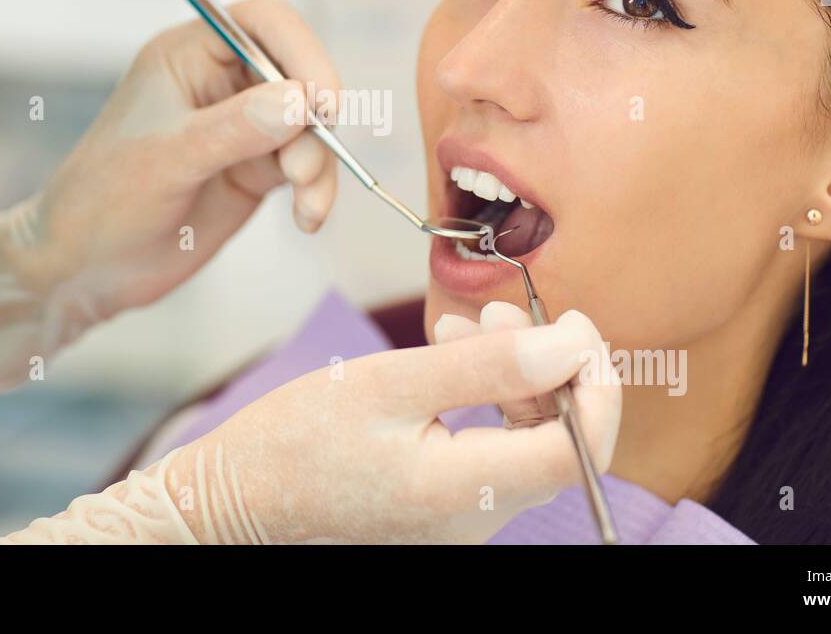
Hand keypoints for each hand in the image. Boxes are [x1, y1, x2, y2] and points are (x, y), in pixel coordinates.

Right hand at [0, 307, 621, 543]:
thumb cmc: (294, 442)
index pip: (581, 450)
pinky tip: (448, 358)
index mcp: (469, 492)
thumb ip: (485, 366)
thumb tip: (569, 346)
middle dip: (544, 366)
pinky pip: (490, 449)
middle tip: (498, 310)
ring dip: (510, 376)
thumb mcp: (389, 385)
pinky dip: (483, 399)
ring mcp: (461, 519)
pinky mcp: (442, 508)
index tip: (576, 326)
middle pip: (557, 442)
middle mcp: (477, 520)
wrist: (234, 501)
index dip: (596, 384)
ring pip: (524, 440)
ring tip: (463, 324)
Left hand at [22, 0, 341, 308]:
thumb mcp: (166, 159)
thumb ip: (233, 128)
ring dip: (319, 163)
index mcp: (188, 55)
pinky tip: (306, 218)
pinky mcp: (255, 170)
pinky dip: (316, 190)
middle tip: (307, 164)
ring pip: (309, 126)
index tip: (322, 100)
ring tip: (308, 204)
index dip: (301, 50)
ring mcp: (243, 128)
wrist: (85, 267)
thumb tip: (299, 101)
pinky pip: (306, 166)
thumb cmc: (102, 199)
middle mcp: (221, 83)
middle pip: (298, 73)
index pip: (263, 24)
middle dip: (314, 118)